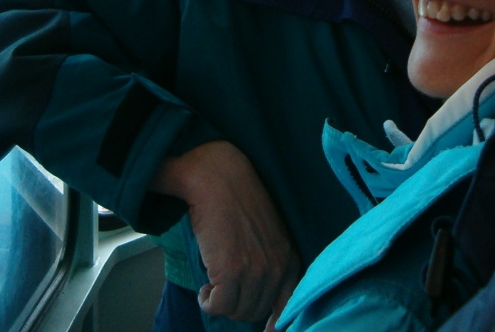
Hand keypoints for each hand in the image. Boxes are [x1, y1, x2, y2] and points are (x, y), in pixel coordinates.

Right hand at [152, 141, 301, 322]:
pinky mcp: (231, 270)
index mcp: (289, 258)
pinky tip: (204, 288)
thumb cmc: (237, 201)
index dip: (274, 323)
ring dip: (221, 304)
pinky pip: (219, 305)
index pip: (288, 306)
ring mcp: (256, 270)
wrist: (218, 176)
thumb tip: (263, 306)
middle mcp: (278, 267)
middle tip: (223, 289)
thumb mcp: (266, 235)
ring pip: (237, 311)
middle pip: (255, 311)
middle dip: (237, 306)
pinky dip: (208, 301)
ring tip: (213, 285)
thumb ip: (269, 263)